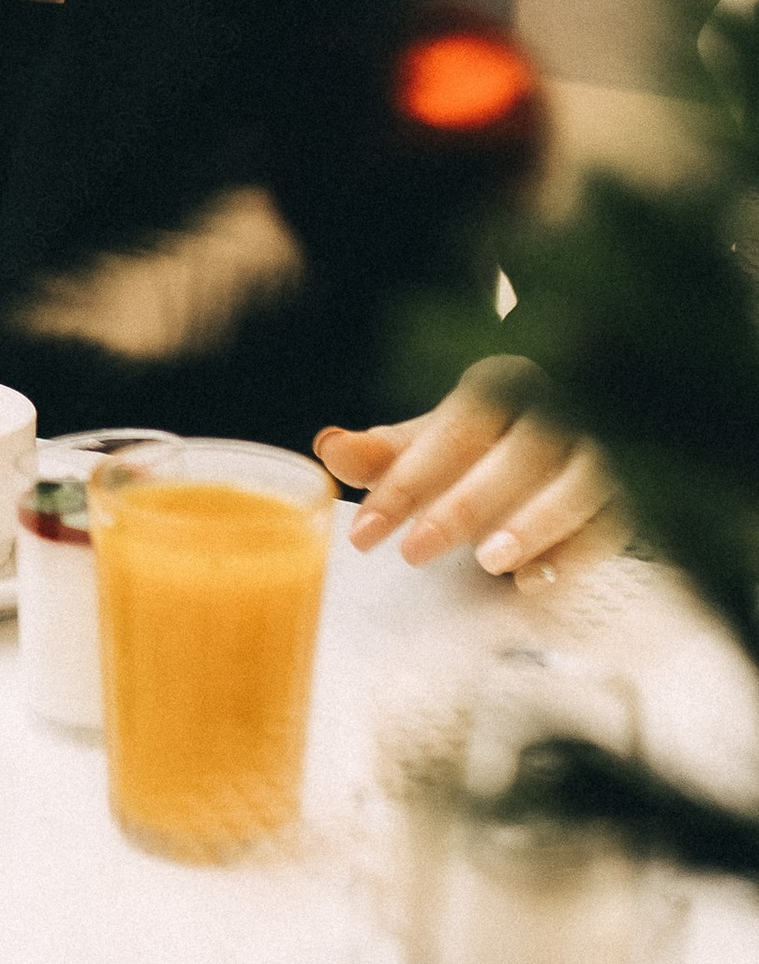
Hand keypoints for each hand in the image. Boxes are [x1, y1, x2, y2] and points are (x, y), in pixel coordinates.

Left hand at [315, 361, 620, 588]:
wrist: (577, 425)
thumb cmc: (492, 440)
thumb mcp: (436, 438)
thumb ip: (385, 451)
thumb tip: (330, 448)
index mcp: (506, 382)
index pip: (455, 426)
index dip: (408, 478)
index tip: (366, 531)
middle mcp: (562, 407)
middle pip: (518, 452)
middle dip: (463, 504)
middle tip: (414, 552)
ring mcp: (604, 449)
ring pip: (579, 482)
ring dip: (533, 523)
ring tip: (487, 562)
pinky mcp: (632, 492)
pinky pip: (616, 521)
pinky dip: (577, 553)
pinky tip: (535, 580)